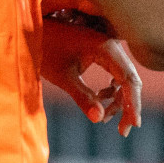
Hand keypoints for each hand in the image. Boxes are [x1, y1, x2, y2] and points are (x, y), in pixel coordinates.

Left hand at [41, 18, 141, 137]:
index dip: (134, 104)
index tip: (134, 125)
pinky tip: (99, 99)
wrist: (29, 31)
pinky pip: (114, 74)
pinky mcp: (100, 52)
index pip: (129, 79)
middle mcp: (111, 46)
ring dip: (117, 100)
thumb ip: (82, 97)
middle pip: (130, 80)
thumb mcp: (63, 76)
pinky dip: (110, 90)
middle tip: (123, 131)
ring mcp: (106, 49)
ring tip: (104, 118)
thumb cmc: (44, 50)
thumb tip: (98, 119)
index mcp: (106, 48)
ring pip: (123, 79)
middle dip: (127, 106)